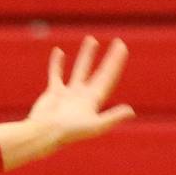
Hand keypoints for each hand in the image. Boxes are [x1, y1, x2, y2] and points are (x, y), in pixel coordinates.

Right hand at [25, 36, 134, 153]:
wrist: (43, 134)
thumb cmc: (69, 133)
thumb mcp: (95, 126)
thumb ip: (113, 117)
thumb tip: (131, 111)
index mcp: (94, 101)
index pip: (109, 77)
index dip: (116, 63)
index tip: (122, 48)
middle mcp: (83, 95)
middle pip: (99, 72)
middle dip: (108, 58)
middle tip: (117, 42)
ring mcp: (68, 93)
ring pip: (80, 69)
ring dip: (87, 55)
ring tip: (91, 40)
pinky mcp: (53, 92)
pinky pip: (56, 74)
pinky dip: (57, 63)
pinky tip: (59, 51)